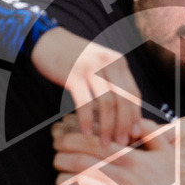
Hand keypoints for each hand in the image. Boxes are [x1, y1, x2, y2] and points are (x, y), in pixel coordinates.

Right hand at [31, 27, 140, 145]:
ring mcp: (90, 68)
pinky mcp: (73, 75)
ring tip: (105, 143)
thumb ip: (113, 82)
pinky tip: (86, 133)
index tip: (135, 134)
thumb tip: (125, 113)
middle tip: (121, 143)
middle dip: (124, 125)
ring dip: (107, 127)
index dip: (135, 116)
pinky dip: (87, 121)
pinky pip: (85, 103)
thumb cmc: (74, 58)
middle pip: (124, 100)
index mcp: (118, 61)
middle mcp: (108, 63)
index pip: (134, 93)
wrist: (48, 41)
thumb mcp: (100, 64)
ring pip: (107, 103)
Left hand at [53, 121, 184, 184]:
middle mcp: (121, 175)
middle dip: (62, 157)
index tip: (61, 140)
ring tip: (60, 177)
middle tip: (56, 157)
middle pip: (80, 161)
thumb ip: (152, 133)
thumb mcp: (166, 155)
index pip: (94, 143)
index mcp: (131, 158)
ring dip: (63, 179)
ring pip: (78, 183)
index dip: (71, 140)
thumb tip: (134, 121)